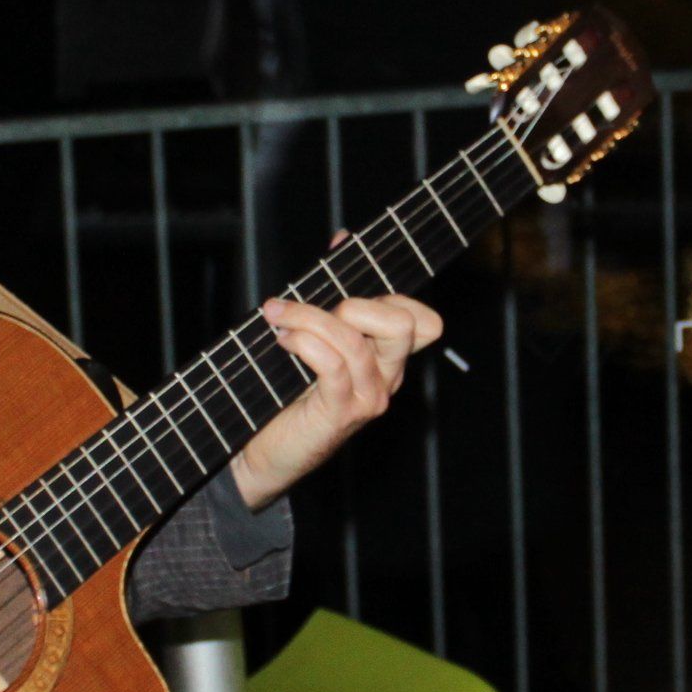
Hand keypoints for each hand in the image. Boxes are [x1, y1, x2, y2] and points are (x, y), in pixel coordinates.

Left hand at [228, 292, 442, 509]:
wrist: (268, 450)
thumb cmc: (289, 392)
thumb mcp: (317, 337)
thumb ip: (332, 295)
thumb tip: (339, 241)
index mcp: (388, 357)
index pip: (422, 321)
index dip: (392, 294)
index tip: (344, 284)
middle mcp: (387, 377)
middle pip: (403, 324)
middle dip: (353, 305)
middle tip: (314, 313)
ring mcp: (368, 396)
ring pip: (354, 340)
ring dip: (309, 318)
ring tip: (279, 318)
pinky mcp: (341, 412)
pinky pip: (332, 365)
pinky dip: (304, 343)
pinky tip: (284, 340)